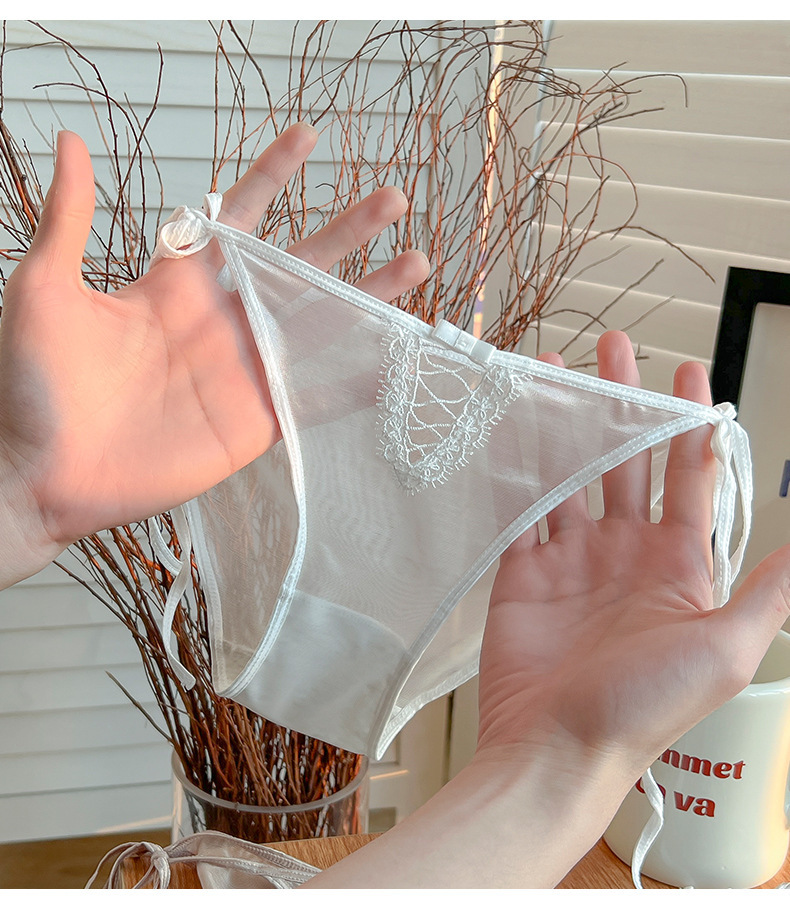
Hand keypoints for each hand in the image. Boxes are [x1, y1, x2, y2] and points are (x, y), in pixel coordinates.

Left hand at [0, 124, 428, 581]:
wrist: (44, 471)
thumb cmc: (33, 383)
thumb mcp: (45, 289)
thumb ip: (69, 220)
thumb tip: (75, 142)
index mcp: (175, 284)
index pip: (235, 218)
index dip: (270, 178)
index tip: (308, 139)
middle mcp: (219, 322)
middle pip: (296, 266)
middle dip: (344, 231)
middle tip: (391, 198)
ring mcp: (242, 372)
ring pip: (320, 324)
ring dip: (368, 296)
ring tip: (416, 264)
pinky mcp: (254, 422)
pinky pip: (315, 397)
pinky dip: (357, 381)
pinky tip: (396, 358)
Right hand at [478, 331, 789, 776]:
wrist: (556, 748)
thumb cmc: (643, 707)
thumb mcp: (726, 647)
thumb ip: (770, 590)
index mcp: (676, 566)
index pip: (689, 475)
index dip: (691, 422)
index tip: (691, 372)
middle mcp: (624, 554)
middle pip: (627, 460)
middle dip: (624, 403)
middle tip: (614, 350)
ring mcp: (571, 559)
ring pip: (570, 473)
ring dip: (565, 425)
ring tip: (557, 375)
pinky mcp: (522, 570)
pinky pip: (522, 506)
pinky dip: (516, 468)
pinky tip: (513, 431)